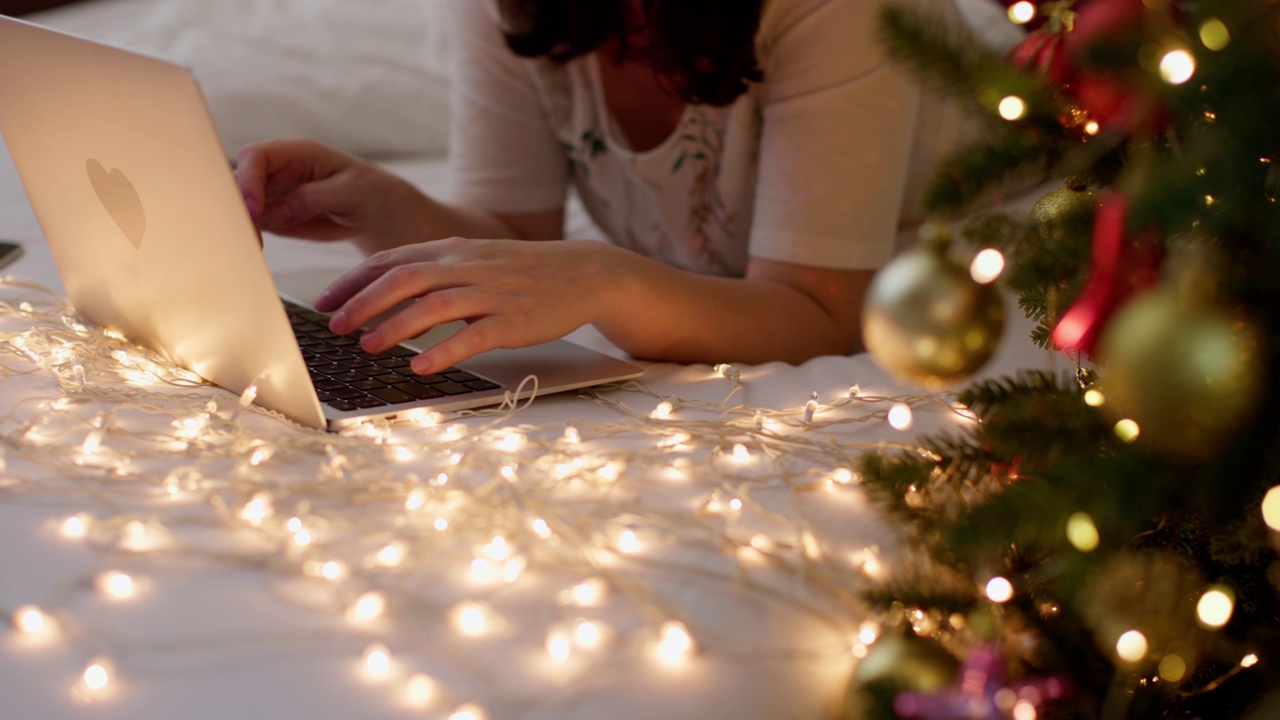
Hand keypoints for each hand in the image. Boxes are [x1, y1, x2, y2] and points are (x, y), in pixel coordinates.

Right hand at [234, 139, 418, 247]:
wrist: (377, 211)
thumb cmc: (369, 192)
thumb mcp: (351, 192)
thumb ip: (314, 198)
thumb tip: (278, 212)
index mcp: (297, 153)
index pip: (257, 156)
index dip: (247, 179)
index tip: (252, 208)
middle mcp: (278, 170)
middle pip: (239, 180)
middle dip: (236, 206)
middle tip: (247, 235)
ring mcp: (272, 193)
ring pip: (240, 205)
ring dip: (240, 225)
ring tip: (252, 247)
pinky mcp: (274, 217)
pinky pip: (252, 224)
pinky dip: (248, 237)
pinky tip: (255, 251)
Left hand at [314, 237, 626, 373]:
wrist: (585, 272)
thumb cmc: (524, 271)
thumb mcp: (475, 258)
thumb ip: (434, 268)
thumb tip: (383, 288)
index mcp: (454, 249)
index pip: (392, 259)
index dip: (354, 280)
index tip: (324, 302)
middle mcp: (469, 266)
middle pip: (405, 278)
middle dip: (364, 303)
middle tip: (335, 327)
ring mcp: (493, 293)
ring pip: (434, 304)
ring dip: (395, 326)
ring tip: (368, 347)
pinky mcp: (515, 321)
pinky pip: (474, 335)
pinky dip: (443, 351)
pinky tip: (421, 367)